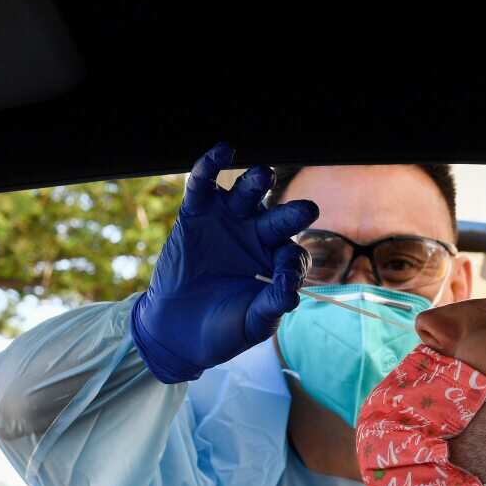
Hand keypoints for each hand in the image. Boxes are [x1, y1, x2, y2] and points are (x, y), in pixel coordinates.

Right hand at [131, 143, 318, 382]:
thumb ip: (270, 307)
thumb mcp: (252, 325)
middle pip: (280, 218)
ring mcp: (228, 223)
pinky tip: (221, 152)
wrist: (176, 334)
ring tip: (262, 176)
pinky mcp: (196, 214)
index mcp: (277, 263)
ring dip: (256, 182)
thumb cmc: (222, 330)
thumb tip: (290, 292)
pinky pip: (203, 187)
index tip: (284, 281)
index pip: (293, 255)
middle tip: (308, 210)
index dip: (292, 265)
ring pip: (247, 194)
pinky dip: (209, 167)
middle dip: (293, 213)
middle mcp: (258, 237)